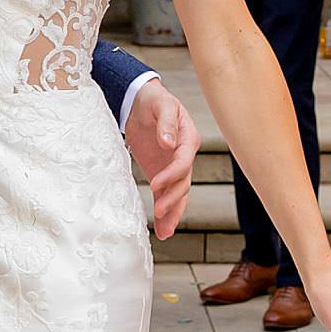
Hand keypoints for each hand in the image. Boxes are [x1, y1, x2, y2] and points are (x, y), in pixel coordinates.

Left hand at [125, 81, 199, 239]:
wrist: (141, 101)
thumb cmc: (154, 99)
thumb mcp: (161, 104)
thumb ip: (166, 123)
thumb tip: (168, 142)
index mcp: (188, 139)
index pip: (183, 161)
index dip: (171, 174)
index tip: (155, 184)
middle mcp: (184, 155)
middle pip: (183, 182)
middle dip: (172, 199)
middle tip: (158, 212)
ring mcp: (173, 166)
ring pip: (178, 194)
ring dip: (172, 213)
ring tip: (165, 232)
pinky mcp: (161, 173)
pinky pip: (165, 195)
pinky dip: (165, 212)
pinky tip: (162, 229)